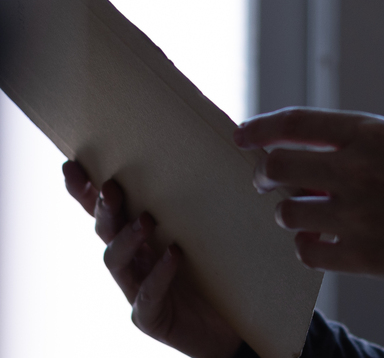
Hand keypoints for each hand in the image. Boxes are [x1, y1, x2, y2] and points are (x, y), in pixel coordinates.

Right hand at [62, 160, 242, 357]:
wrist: (228, 323)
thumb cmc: (215, 269)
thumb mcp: (205, 229)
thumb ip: (196, 198)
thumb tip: (212, 143)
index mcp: (138, 236)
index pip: (105, 210)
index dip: (84, 190)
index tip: (72, 165)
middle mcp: (132, 260)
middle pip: (106, 230)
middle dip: (104, 209)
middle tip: (112, 188)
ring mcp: (136, 289)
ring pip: (116, 262)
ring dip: (127, 238)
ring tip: (147, 220)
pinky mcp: (151, 317)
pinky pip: (147, 296)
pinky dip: (158, 275)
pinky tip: (173, 255)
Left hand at [233, 108, 383, 289]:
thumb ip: (361, 148)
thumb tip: (312, 154)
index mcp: (372, 133)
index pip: (296, 123)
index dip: (261, 127)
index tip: (242, 135)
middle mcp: (359, 169)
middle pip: (279, 166)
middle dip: (266, 174)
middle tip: (266, 181)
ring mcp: (359, 215)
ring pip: (289, 211)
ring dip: (289, 211)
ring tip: (303, 212)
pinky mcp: (364, 257)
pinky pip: (309, 250)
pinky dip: (308, 244)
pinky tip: (320, 240)